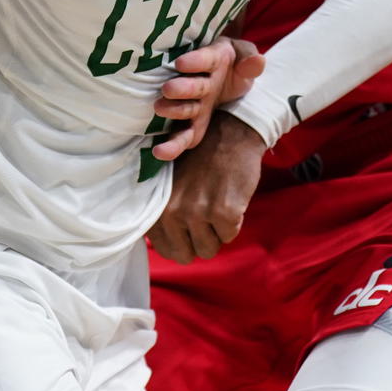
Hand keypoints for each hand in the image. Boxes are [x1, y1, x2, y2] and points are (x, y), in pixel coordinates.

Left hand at [147, 111, 265, 263]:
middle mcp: (174, 211)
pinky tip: (230, 199)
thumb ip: (162, 214)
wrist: (230, 135)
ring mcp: (199, 212)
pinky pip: (229, 236)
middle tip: (206, 218)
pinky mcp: (225, 212)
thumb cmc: (200, 161)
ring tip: (217, 206)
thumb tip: (161, 247)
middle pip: (186, 255)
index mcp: (158, 206)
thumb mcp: (170, 185)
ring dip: (216, 234)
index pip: (165, 249)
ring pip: (208, 250)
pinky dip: (233, 223)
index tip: (189, 229)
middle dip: (198, 242)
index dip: (180, 244)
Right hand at [148, 37, 264, 161]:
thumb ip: (249, 58)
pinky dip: (172, 146)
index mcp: (211, 63)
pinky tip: (160, 153)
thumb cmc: (235, 64)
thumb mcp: (243, 55)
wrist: (231, 81)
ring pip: (183, 109)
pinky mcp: (194, 126)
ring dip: (173, 110)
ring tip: (160, 109)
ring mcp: (194, 106)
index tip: (181, 63)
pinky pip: (183, 136)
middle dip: (181, 88)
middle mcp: (198, 85)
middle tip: (168, 89)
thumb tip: (258, 62)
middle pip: (191, 87)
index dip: (195, 62)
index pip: (204, 61)